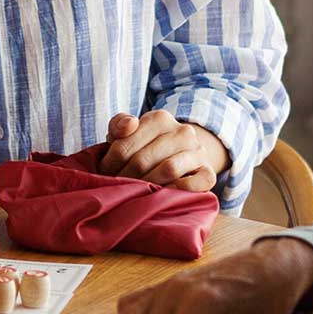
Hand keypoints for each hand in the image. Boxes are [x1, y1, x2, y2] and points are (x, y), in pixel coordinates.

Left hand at [96, 110, 229, 190]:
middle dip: (125, 177)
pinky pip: (192, 185)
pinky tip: (161, 195)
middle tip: (116, 187)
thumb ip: (119, 125)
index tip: (104, 173)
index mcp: (160, 118)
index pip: (126, 143)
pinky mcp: (209, 173)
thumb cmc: (144, 146)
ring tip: (135, 191)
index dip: (110, 162)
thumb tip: (130, 124)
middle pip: (144, 159)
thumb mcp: (127, 132)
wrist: (179, 156)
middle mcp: (183, 132)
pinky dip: (174, 191)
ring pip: (168, 169)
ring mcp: (198, 152)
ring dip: (147, 184)